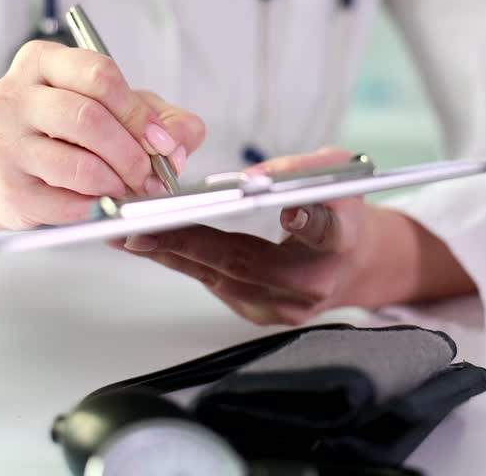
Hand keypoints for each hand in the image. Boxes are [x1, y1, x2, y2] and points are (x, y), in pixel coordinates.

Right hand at [0, 39, 205, 239]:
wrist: (12, 172)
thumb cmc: (68, 133)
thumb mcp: (119, 110)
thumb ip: (162, 118)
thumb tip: (179, 141)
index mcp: (42, 61)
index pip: (99, 75)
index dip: (139, 112)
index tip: (163, 142)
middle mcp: (13, 95)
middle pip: (87, 118)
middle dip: (131, 153)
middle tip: (152, 177)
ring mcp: (4, 141)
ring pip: (78, 165)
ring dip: (118, 185)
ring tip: (130, 192)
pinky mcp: (7, 187)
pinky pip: (65, 204)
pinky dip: (97, 209)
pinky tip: (105, 206)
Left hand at [112, 148, 427, 324]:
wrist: (354, 263)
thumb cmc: (339, 213)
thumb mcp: (337, 175)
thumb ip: (303, 170)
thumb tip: (249, 178)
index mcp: (341, 240)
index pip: (325, 231)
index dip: (306, 223)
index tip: (288, 212)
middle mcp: (312, 283)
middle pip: (247, 263)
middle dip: (188, 242)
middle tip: (144, 226)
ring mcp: (284, 307)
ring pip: (220, 278)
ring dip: (171, 254)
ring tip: (131, 234)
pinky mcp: (259, 314)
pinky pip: (214, 284)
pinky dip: (182, 262)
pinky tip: (152, 245)